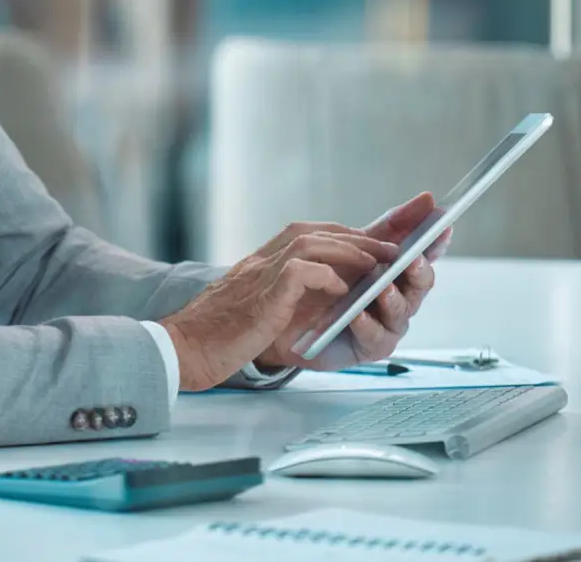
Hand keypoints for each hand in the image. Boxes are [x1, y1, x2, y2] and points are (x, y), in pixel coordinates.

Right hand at [160, 229, 389, 390]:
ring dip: (351, 250)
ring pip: (312, 242)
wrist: (185, 349)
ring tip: (379, 263)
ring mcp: (261, 273)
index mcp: (265, 258)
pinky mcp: (261, 296)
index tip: (382, 239)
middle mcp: (264, 258)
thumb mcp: (260, 303)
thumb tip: (332, 290)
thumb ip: (287, 291)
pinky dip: (326, 275)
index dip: (351, 233)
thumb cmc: (222, 333)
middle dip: (363, 236)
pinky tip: (343, 288)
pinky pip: (299, 271)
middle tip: (394, 248)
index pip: (314, 232)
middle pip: (320, 231)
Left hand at [257, 192, 441, 371]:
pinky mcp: (370, 346)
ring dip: (394, 299)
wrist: (295, 318)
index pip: (425, 256)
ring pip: (402, 312)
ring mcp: (388, 323)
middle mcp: (399, 298)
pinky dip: (368, 324)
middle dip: (419, 271)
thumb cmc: (333, 282)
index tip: (443, 227)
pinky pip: (375, 337)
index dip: (436, 243)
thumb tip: (427, 200)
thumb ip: (393, 227)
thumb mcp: (359, 247)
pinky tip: (358, 314)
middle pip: (420, 285)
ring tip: (384, 288)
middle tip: (412, 260)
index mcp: (399, 272)